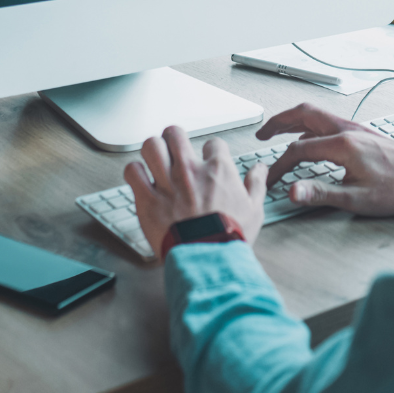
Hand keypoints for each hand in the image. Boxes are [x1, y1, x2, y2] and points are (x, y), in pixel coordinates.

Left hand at [125, 126, 266, 254]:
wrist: (207, 258)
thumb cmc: (230, 236)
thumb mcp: (254, 209)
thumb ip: (256, 184)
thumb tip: (260, 169)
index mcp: (218, 170)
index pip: (213, 143)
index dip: (212, 151)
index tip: (209, 160)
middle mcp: (190, 170)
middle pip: (175, 134)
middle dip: (174, 137)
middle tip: (175, 146)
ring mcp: (167, 183)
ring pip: (151, 146)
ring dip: (153, 150)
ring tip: (155, 158)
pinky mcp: (148, 200)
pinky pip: (133, 172)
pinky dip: (135, 172)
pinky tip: (140, 178)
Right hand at [256, 103, 393, 216]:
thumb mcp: (357, 199)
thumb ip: (321, 194)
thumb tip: (293, 192)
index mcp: (343, 144)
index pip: (298, 150)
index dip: (279, 166)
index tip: (270, 180)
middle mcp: (348, 130)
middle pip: (304, 115)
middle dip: (279, 122)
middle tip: (262, 133)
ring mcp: (356, 129)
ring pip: (317, 115)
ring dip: (294, 121)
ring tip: (279, 132)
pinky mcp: (363, 133)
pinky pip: (329, 122)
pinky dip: (311, 126)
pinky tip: (311, 140)